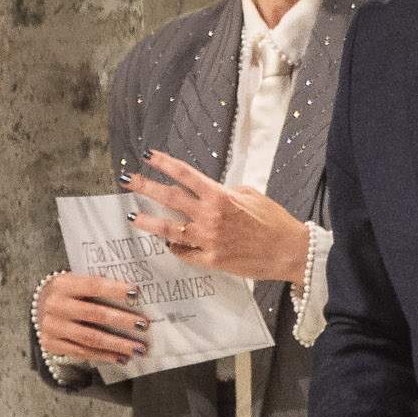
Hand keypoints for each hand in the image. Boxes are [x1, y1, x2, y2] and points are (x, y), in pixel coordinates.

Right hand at [38, 270, 147, 368]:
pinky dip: (104, 356)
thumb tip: (135, 295)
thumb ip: (99, 287)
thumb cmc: (69, 294)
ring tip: (138, 348)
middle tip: (143, 325)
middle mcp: (55, 305)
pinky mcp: (51, 344)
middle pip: (94, 314)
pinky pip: (82, 352)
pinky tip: (121, 358)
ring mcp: (52, 326)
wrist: (39, 308)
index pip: (93, 285)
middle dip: (122, 320)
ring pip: (90, 338)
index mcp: (63, 284)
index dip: (115, 290)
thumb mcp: (77, 283)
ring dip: (117, 344)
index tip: (137, 294)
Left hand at [126, 152, 310, 283]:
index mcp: (220, 196)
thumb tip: (209, 192)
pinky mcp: (212, 260)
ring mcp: (208, 240)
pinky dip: (175, 247)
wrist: (290, 251)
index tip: (148, 156)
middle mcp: (210, 216)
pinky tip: (167, 244)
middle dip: (145, 187)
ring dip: (148, 222)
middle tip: (127, 180)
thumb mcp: (252, 195)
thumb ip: (226, 191)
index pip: (185, 175)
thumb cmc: (274, 221)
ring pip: (169, 230)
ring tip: (132, 216)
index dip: (164, 164)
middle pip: (169, 198)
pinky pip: (185, 253)